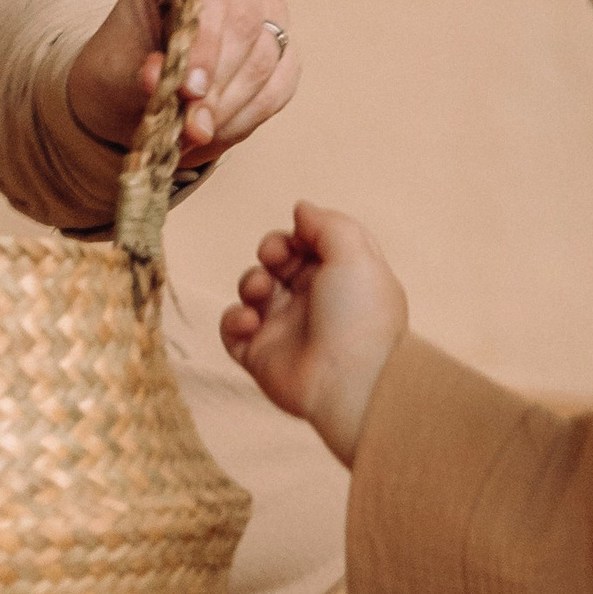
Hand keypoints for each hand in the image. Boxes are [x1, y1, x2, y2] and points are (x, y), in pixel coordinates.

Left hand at [66, 0, 298, 170]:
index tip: (188, 90)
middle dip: (218, 80)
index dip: (203, 40)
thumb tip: (181, 89)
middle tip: (190, 124)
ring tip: (192, 131)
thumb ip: (146, 76)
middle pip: (245, 21)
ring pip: (265, 58)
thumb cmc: (121, 70)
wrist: (131, 94)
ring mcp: (266, 8)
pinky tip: (215, 131)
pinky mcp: (283, 49)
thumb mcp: (116, 71)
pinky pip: (279, 86)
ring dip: (228, 105)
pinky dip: (247, 117)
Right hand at [219, 199, 407, 463]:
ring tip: (262, 293)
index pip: (311, 244)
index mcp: (342, 279)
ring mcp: (286, 329)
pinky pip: (233, 331)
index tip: (296, 236)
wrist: (350, 385)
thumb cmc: (359, 317)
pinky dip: (234, 319)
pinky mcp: (260, 356)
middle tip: (274, 260)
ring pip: (252, 290)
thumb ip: (326, 223)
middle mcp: (314, 302)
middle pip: (278, 261)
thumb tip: (301, 209)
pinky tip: (250, 321)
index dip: (297, 234)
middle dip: (270, 251)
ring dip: (250, 282)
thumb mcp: (355, 253)